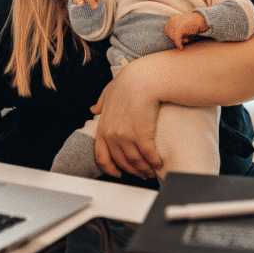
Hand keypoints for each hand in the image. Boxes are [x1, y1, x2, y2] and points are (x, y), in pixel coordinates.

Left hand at [91, 62, 162, 178]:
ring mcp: (126, 136)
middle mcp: (112, 134)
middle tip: (141, 173)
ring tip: (152, 170)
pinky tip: (159, 163)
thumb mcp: (109, 90)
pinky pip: (148, 155)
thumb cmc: (130, 81)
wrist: (144, 78)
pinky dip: (154, 162)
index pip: (101, 156)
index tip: (117, 173)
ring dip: (145, 169)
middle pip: (121, 162)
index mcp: (103, 127)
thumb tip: (94, 109)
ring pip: (135, 161)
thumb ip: (101, 101)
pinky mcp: (141, 135)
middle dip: (132, 171)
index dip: (110, 168)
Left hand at [164, 12, 208, 49]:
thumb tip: (172, 38)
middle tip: (185, 39)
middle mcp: (172, 20)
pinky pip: (176, 38)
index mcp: (173, 18)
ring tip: (186, 40)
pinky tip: (181, 47)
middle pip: (169, 33)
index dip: (172, 35)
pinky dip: (179, 44)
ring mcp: (175, 23)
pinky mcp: (179, 28)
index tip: (180, 37)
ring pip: (172, 36)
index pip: (167, 29)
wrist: (201, 20)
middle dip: (175, 38)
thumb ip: (176, 30)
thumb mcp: (182, 26)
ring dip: (179, 40)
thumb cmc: (192, 24)